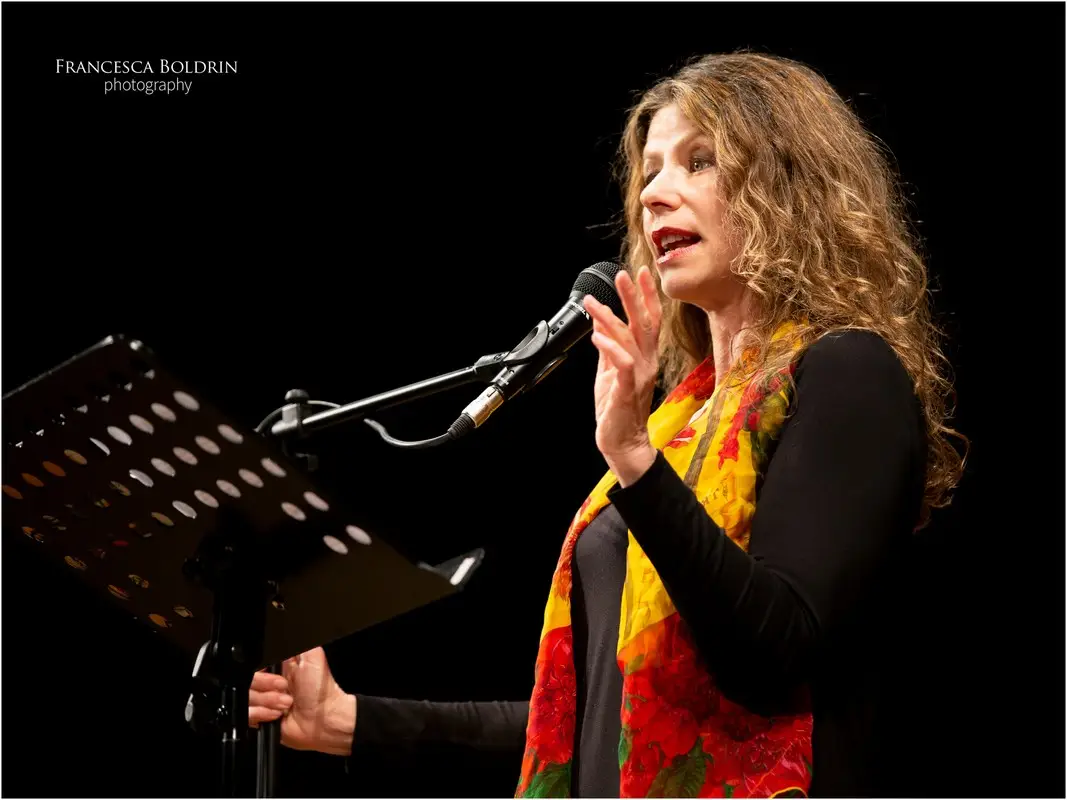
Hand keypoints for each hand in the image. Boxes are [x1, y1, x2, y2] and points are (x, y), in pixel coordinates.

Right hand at [248, 646, 355, 755]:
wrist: (322, 720)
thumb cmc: (320, 690)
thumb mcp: (312, 657)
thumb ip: (296, 644)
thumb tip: (283, 631)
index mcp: (277, 666)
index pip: (253, 663)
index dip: (261, 671)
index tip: (277, 676)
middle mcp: (267, 683)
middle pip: (246, 680)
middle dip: (266, 687)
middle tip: (285, 690)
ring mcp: (262, 700)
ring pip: (245, 697)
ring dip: (266, 701)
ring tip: (285, 704)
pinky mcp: (259, 718)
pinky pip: (245, 715)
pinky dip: (261, 714)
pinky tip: (276, 715)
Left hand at [583, 266, 661, 486]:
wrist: (622, 442)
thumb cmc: (618, 409)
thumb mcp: (611, 373)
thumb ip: (609, 351)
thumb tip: (601, 327)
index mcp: (645, 357)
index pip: (650, 321)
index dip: (646, 297)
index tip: (641, 273)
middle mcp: (647, 363)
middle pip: (644, 324)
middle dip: (634, 298)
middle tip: (623, 276)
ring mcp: (639, 376)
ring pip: (629, 340)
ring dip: (611, 318)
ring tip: (593, 303)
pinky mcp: (627, 390)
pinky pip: (622, 364)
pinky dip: (610, 347)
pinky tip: (597, 336)